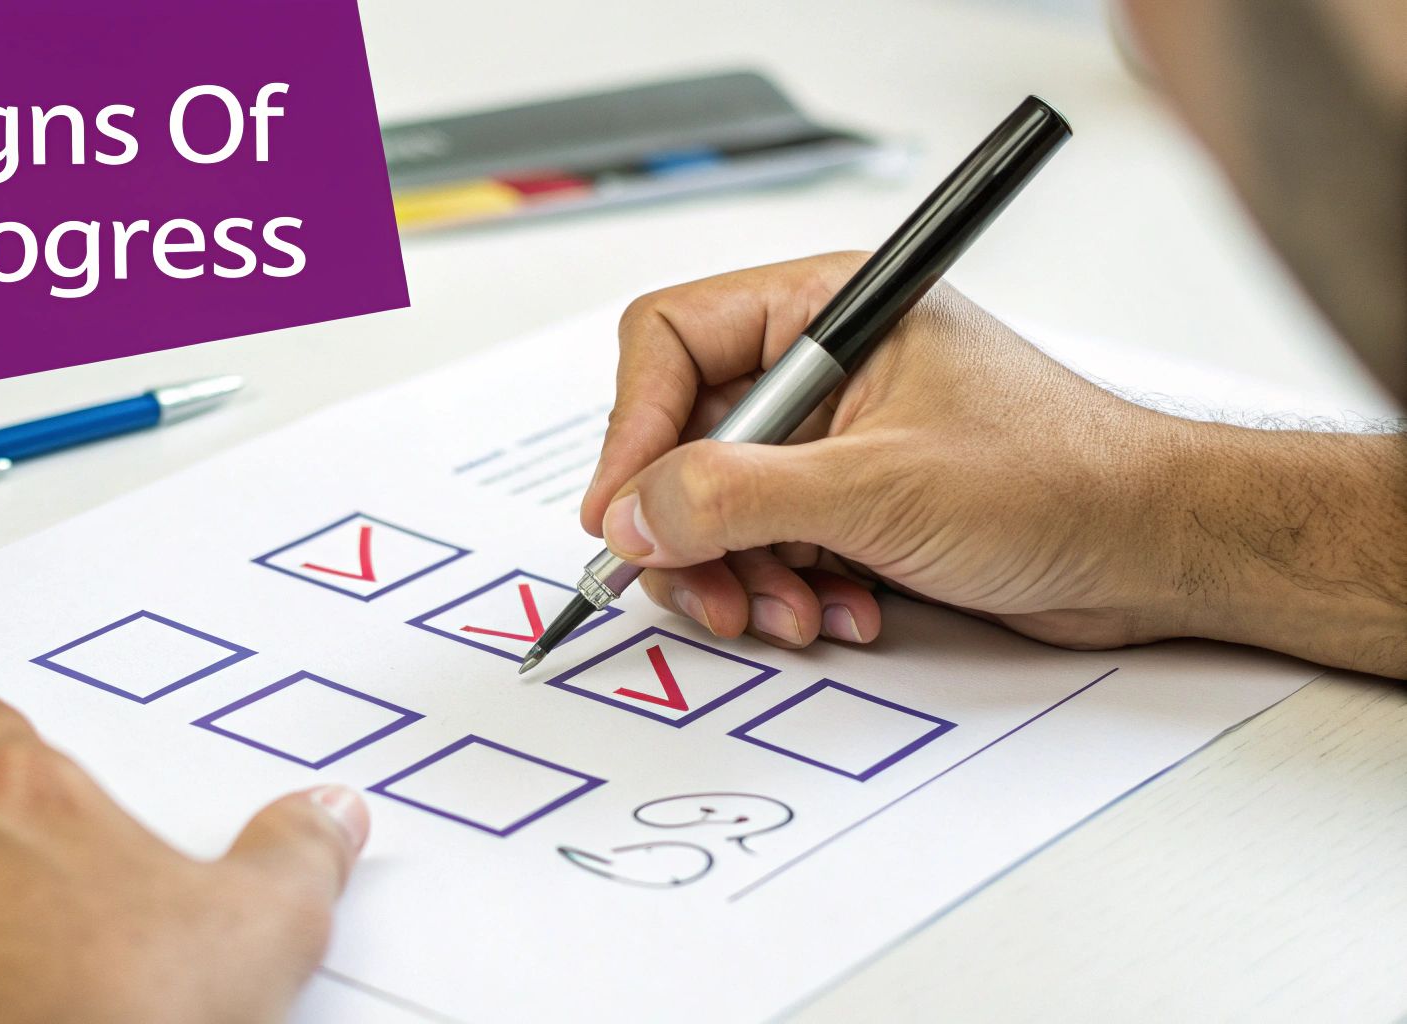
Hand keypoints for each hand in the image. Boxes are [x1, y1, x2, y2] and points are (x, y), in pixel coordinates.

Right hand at [582, 253, 1406, 673]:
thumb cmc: (1061, 479)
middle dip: (690, 527)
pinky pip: (769, 547)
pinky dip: (788, 591)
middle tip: (705, 588)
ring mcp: (835, 439)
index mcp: (825, 311)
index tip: (620, 515)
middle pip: (683, 437)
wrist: (1155, 550)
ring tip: (790, 613)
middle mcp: (820, 369)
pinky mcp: (852, 503)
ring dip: (740, 573)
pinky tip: (843, 613)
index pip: (669, 342)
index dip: (632, 431)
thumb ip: (739, 497)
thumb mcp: (879, 487)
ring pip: (718, 505)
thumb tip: (634, 515)